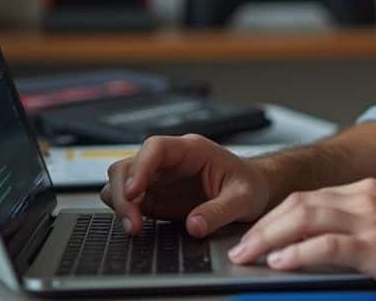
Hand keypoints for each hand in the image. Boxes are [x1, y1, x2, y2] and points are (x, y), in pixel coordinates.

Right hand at [99, 133, 271, 238]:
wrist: (253, 189)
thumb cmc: (249, 185)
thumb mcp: (243, 198)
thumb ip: (219, 211)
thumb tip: (194, 226)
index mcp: (192, 150)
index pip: (155, 147)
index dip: (140, 167)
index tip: (135, 192)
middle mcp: (170, 161)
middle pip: (130, 165)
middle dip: (124, 193)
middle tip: (133, 223)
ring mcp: (160, 178)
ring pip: (123, 181)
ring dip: (121, 203)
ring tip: (134, 228)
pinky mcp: (156, 196)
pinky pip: (129, 200)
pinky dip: (126, 212)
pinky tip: (137, 227)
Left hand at [228, 178, 375, 298]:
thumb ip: (366, 227)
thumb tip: (332, 247)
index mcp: (370, 192)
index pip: (309, 197)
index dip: (277, 214)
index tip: (257, 231)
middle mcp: (366, 198)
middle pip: (298, 203)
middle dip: (263, 224)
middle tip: (240, 244)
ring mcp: (371, 220)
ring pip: (304, 218)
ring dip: (269, 237)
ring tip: (248, 253)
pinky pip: (327, 244)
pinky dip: (297, 252)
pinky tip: (280, 262)